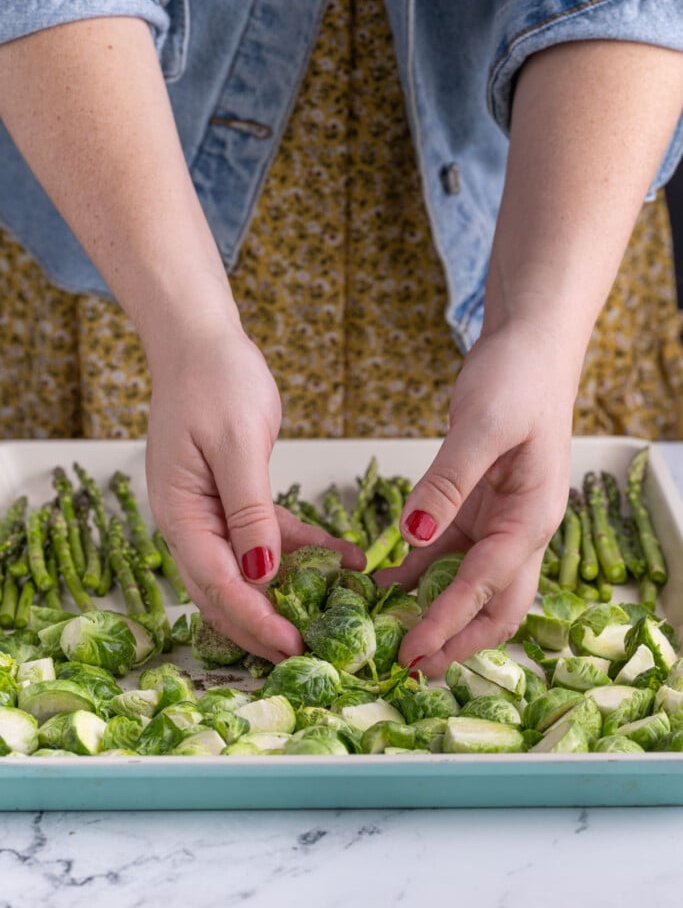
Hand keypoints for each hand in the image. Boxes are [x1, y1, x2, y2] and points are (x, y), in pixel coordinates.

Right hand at [145, 315, 364, 661]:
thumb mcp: (236, 443)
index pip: (218, 584)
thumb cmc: (214, 381)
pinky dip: (306, 552)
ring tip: (343, 613)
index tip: (294, 646)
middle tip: (316, 656)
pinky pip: (273, 538)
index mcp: (180, 514)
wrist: (205, 342)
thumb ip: (249, 510)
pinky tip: (348, 559)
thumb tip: (261, 575)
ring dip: (294, 594)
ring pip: (253, 573)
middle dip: (269, 627)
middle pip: (228, 593)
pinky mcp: (238, 500)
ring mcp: (212, 514)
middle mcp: (191, 523)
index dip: (256, 619)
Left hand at [377, 321, 575, 675]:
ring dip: (436, 615)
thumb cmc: (517, 380)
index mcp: (531, 517)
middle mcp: (519, 529)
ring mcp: (497, 521)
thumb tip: (414, 538)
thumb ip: (448, 482)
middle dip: (456, 641)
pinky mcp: (474, 508)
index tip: (412, 652)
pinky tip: (386, 586)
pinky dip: (421, 576)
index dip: (448, 622)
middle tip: (410, 667)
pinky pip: (448, 554)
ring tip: (392, 639)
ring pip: (470, 587)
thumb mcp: (481, 426)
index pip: (487, 585)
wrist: (529, 349)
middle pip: (494, 606)